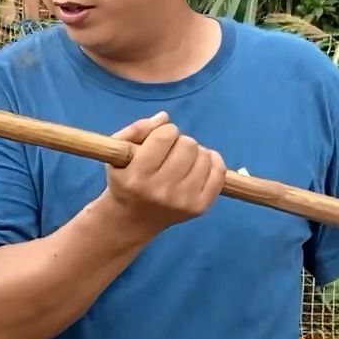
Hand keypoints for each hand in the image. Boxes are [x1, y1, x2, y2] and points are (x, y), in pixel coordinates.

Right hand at [101, 111, 225, 235]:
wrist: (133, 219)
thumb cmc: (125, 179)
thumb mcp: (119, 153)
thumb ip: (136, 130)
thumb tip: (165, 118)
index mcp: (137, 176)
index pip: (164, 136)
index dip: (163, 132)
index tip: (158, 140)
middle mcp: (160, 190)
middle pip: (188, 144)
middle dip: (179, 142)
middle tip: (170, 152)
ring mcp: (183, 201)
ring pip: (204, 156)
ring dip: (194, 152)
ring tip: (182, 160)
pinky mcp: (200, 207)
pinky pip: (219, 173)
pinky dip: (213, 162)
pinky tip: (201, 163)